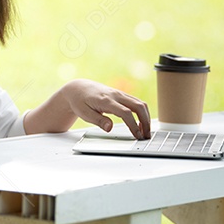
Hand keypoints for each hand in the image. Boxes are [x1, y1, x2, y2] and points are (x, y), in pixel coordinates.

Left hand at [23, 78, 150, 138]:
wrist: (78, 88)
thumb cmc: (80, 101)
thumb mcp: (84, 114)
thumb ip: (98, 121)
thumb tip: (110, 128)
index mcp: (106, 100)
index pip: (126, 112)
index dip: (134, 125)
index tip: (137, 135)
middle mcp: (116, 95)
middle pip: (138, 106)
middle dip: (145, 122)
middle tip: (146, 136)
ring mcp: (120, 94)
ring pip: (140, 103)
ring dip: (146, 117)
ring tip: (145, 132)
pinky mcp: (121, 95)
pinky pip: (136, 102)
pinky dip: (142, 113)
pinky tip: (141, 123)